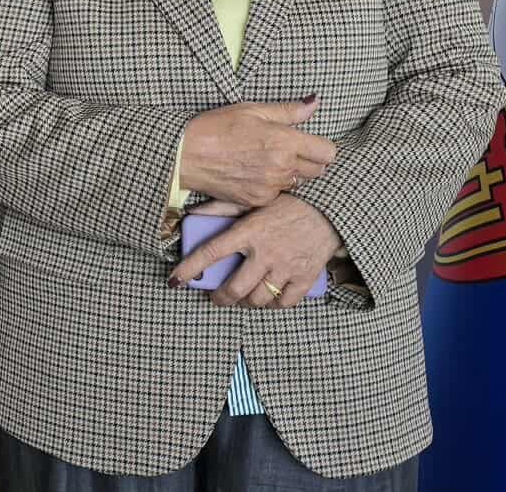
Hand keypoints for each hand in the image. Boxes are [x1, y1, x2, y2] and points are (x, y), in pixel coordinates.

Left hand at [171, 195, 341, 308]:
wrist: (329, 208)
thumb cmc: (288, 202)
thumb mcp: (254, 200)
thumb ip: (222, 208)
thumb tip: (193, 214)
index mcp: (249, 231)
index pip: (211, 252)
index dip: (189, 268)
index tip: (175, 280)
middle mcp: (266, 252)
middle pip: (235, 288)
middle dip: (221, 298)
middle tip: (217, 298)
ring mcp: (286, 267)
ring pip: (258, 299)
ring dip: (246, 303)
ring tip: (243, 297)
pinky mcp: (305, 277)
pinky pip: (284, 302)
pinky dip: (274, 305)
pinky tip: (268, 298)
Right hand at [176, 98, 335, 207]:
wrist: (186, 155)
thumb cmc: (217, 127)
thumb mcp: (253, 110)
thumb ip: (289, 111)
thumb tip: (314, 103)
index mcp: (285, 142)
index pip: (328, 152)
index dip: (320, 146)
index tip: (308, 142)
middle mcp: (283, 168)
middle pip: (318, 171)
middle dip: (308, 160)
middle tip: (285, 150)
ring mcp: (271, 187)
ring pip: (297, 183)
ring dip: (289, 174)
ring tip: (264, 161)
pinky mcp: (258, 201)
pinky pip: (277, 194)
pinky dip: (270, 186)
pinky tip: (252, 173)